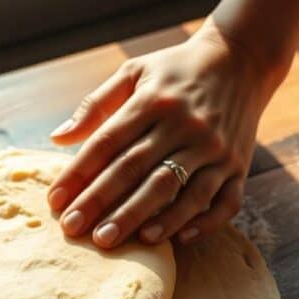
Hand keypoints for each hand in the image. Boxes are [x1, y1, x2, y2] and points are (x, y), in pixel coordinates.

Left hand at [47, 20, 279, 247]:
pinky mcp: (239, 166)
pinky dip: (204, 222)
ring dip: (150, 218)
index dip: (79, 173)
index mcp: (154, 101)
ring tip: (118, 240)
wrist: (242, 58)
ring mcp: (216, 148)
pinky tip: (179, 239)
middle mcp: (186, 126)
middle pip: (138, 170)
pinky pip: (226, 201)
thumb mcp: (134, 72)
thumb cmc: (175, 71)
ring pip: (181, 190)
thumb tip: (57, 138)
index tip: (55, 201)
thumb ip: (95, 105)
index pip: (108, 142)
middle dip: (104, 203)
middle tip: (75, 230)